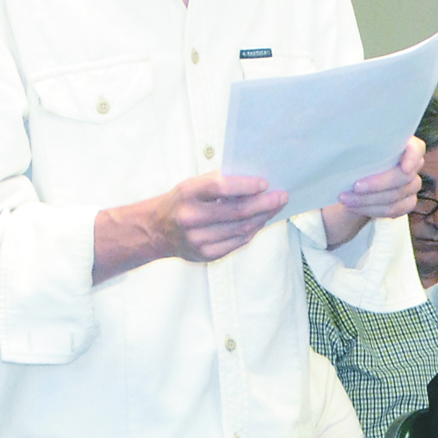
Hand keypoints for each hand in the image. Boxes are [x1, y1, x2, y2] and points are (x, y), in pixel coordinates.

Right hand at [94, 174, 286, 282]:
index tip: (264, 182)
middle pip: (236, 212)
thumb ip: (219, 182)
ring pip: (241, 229)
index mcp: (187, 194)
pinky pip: (238, 242)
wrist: (156, 231)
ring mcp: (198, 240)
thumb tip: (255, 182)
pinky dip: (253, 230)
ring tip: (275, 207)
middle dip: (264, 203)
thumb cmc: (180, 202)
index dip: (244, 185)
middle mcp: (190, 218)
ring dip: (263, 217)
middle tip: (282, 196)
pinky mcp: (206, 255)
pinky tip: (261, 221)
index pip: (220, 187)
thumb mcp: (192, 185)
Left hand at [321, 136, 426, 247]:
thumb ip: (363, 144)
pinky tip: (355, 207)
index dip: (412, 159)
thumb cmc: (359, 156)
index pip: (417, 150)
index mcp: (406, 146)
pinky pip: (393, 211)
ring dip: (368, 200)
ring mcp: (412, 186)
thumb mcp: (360, 146)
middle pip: (403, 178)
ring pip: (395, 197)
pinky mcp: (407, 203)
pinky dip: (371, 210)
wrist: (358, 177)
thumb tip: (348, 143)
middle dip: (377, 184)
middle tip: (355, 186)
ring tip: (346, 199)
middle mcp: (413, 166)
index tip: (403, 168)